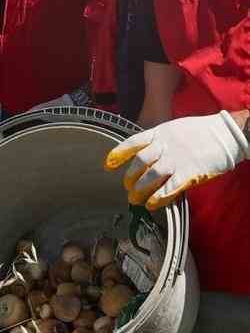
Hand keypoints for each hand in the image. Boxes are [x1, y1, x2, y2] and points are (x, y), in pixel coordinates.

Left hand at [105, 112, 249, 207]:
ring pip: (151, 176)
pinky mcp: (189, 173)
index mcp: (159, 133)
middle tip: (127, 187)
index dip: (119, 153)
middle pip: (139, 162)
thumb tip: (147, 154)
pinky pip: (170, 187)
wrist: (224, 135)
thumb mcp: (174, 129)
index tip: (108, 163)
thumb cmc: (200, 132)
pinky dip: (159, 197)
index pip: (133, 142)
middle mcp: (164, 146)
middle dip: (130, 177)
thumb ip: (159, 141)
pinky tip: (152, 204)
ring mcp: (176, 160)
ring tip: (135, 198)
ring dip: (140, 189)